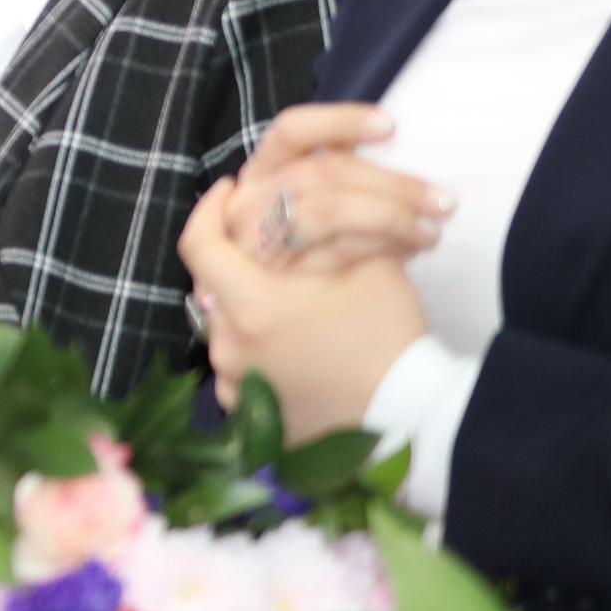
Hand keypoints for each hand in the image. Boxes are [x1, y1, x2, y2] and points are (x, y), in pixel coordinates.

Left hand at [181, 172, 430, 434]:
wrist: (412, 422)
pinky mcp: (251, 416)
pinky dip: (259, 346)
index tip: (227, 189)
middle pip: (213, 286)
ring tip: (288, 294)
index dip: (209, 210)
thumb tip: (299, 214)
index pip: (199, 244)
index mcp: (248, 307)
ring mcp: (236, 386)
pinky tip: (294, 341)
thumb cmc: (390, 341)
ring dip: (250, 305)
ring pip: (227, 327)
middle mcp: (228, 348)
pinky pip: (241, 366)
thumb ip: (326, 234)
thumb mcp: (369, 269)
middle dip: (238, 261)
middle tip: (267, 244)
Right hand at [226, 106, 454, 275]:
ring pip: (327, 209)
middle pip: (320, 172)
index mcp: (261, 175)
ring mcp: (256, 241)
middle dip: (391, 183)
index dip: (338, 122)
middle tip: (444, 200)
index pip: (291, 132)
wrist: (319, 335)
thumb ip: (338, 177)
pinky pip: (337, 250)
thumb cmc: (327, 268)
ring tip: (432, 231)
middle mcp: (249, 202)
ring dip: (391, 215)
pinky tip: (411, 252)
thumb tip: (385, 133)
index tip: (390, 126)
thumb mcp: (325, 210)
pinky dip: (381, 245)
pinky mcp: (275, 277)